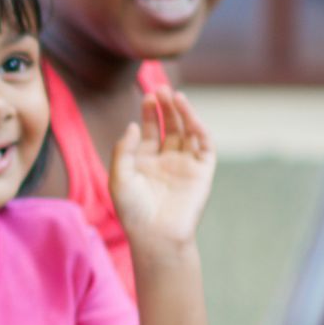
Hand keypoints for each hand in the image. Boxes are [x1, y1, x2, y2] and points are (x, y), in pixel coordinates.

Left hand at [110, 88, 215, 250]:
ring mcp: (185, 165)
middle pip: (169, 127)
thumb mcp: (119, 176)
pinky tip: (189, 116)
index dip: (149, 113)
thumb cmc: (133, 211)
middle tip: (161, 89)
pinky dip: (199, 129)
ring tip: (175, 95)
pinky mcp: (202, 172)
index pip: (149, 130)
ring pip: (187, 132)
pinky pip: (204, 146)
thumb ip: (124, 150)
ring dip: (183, 113)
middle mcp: (166, 161)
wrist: (156, 236)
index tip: (146, 97)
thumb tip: (133, 126)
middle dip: (165, 108)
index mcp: (145, 162)